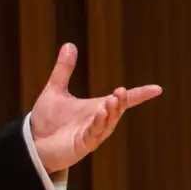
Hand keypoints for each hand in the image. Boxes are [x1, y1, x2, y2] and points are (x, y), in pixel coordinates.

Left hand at [29, 43, 161, 173]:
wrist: (33, 141)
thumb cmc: (47, 119)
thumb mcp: (55, 90)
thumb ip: (63, 69)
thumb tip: (69, 44)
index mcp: (96, 108)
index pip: (123, 101)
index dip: (140, 95)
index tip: (157, 89)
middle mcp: (98, 121)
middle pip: (117, 111)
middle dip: (122, 101)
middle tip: (122, 91)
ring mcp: (92, 134)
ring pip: (107, 124)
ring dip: (111, 113)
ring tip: (113, 99)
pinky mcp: (82, 145)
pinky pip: (93, 134)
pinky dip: (98, 124)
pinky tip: (100, 114)